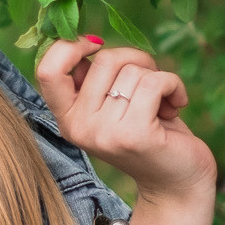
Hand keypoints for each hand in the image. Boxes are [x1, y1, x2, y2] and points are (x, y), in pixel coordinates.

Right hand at [35, 36, 217, 206]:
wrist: (177, 183)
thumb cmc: (149, 133)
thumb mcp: (112, 106)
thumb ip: (95, 80)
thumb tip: (90, 41)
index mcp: (67, 118)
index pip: (47, 70)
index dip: (70, 46)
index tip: (97, 44)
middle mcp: (79, 127)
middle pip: (105, 59)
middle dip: (136, 60)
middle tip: (151, 84)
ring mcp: (105, 133)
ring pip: (133, 71)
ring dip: (158, 78)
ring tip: (162, 104)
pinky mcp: (135, 135)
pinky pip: (155, 83)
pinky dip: (174, 86)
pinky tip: (177, 104)